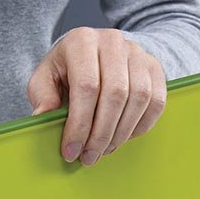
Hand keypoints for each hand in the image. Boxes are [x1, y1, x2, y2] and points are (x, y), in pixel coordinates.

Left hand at [27, 27, 166, 165]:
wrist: (94, 54)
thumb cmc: (66, 70)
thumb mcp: (44, 78)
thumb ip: (42, 96)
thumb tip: (42, 116)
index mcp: (81, 41)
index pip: (87, 87)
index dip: (80, 124)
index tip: (71, 150)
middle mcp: (113, 41)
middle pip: (115, 94)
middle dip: (101, 134)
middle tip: (89, 157)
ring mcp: (137, 53)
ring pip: (139, 98)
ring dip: (121, 133)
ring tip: (104, 150)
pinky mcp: (154, 67)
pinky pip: (157, 101)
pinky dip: (141, 126)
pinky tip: (123, 138)